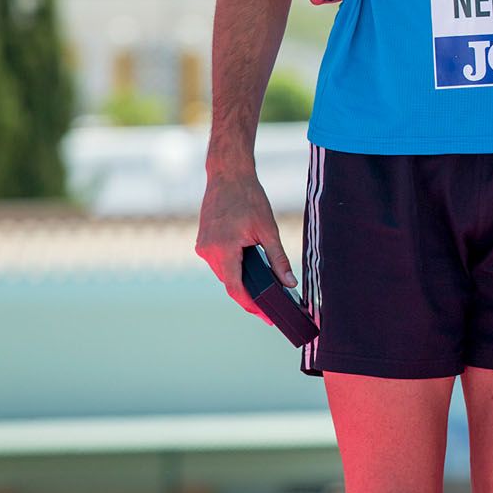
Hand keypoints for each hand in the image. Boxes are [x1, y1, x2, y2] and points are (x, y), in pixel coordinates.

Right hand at [195, 166, 295, 322]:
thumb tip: (290, 283)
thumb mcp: (268, 229)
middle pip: (229, 283)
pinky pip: (219, 263)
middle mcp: (208, 251)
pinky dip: (233, 269)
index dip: (251, 306)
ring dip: (240, 282)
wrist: (227, 175)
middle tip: (270, 309)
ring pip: (223, 274)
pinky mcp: (202, 242)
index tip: (266, 317)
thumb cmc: (249, 198)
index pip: (235, 288)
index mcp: (223, 250)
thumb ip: (278, 259)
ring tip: (263, 294)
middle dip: (249, 297)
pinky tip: (248, 272)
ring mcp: (202, 247)